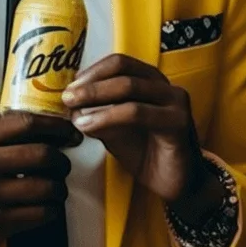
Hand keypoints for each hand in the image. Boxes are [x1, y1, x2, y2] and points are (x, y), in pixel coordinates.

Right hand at [0, 112, 80, 246]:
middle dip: (62, 160)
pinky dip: (52, 211)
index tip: (70, 133)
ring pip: (46, 186)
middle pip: (41, 154)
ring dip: (59, 188)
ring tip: (57, 189)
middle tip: (64, 165)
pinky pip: (40, 213)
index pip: (25, 124)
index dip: (56, 127)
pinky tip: (49, 209)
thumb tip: (43, 129)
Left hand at [61, 54, 202, 204]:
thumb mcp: (114, 130)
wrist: (175, 183)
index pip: (119, 62)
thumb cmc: (146, 152)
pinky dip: (108, 117)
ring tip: (75, 114)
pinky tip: (89, 127)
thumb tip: (71, 105)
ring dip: (96, 98)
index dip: (92, 71)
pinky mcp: (178, 123)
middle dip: (90, 84)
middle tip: (67, 98)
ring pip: (129, 88)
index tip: (69, 86)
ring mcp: (175, 102)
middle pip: (123, 71)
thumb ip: (97, 113)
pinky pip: (138, 113)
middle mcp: (165, 86)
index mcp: (151, 81)